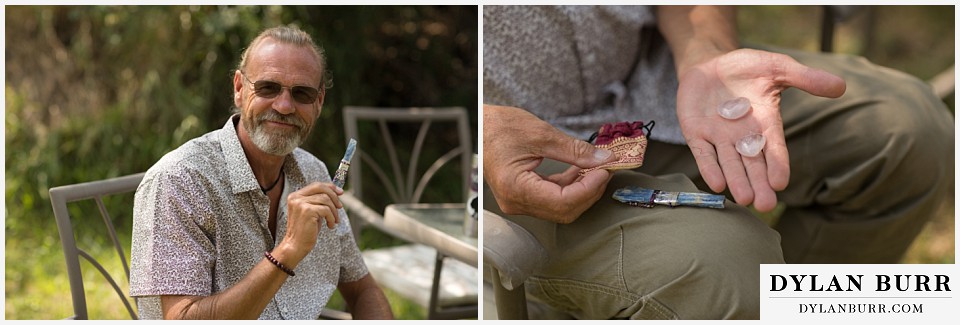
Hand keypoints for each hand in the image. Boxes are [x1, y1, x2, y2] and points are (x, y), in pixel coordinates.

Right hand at [278, 182, 342, 262]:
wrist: (296, 246)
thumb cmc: (305, 230)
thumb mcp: (312, 212)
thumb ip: (319, 201)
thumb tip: (337, 192)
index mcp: (295, 196)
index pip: (316, 185)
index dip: (330, 187)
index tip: (340, 192)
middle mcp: (296, 197)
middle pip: (321, 188)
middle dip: (334, 196)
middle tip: (340, 207)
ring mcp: (301, 203)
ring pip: (326, 199)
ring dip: (334, 211)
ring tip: (334, 221)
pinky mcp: (307, 211)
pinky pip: (326, 210)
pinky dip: (332, 218)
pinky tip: (330, 226)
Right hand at [483, 105, 617, 222]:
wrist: (478, 125)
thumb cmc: (498, 126)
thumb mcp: (541, 134)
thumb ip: (575, 150)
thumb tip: (602, 160)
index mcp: (515, 188)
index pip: (563, 201)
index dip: (589, 188)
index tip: (605, 170)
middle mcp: (515, 202)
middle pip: (564, 210)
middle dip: (589, 191)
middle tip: (605, 169)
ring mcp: (518, 202)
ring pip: (560, 208)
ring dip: (582, 190)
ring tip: (595, 167)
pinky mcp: (522, 196)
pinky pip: (552, 199)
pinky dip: (570, 187)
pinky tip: (580, 171)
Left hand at [676, 48, 844, 210]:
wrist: (711, 64)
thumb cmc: (748, 68)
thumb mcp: (778, 68)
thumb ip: (805, 78)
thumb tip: (841, 86)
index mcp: (766, 122)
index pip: (774, 148)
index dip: (777, 164)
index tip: (780, 182)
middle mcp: (743, 135)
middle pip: (752, 164)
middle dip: (758, 184)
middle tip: (765, 205)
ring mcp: (719, 136)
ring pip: (729, 163)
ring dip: (736, 181)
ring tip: (744, 199)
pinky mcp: (697, 133)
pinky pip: (703, 153)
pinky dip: (709, 167)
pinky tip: (716, 184)